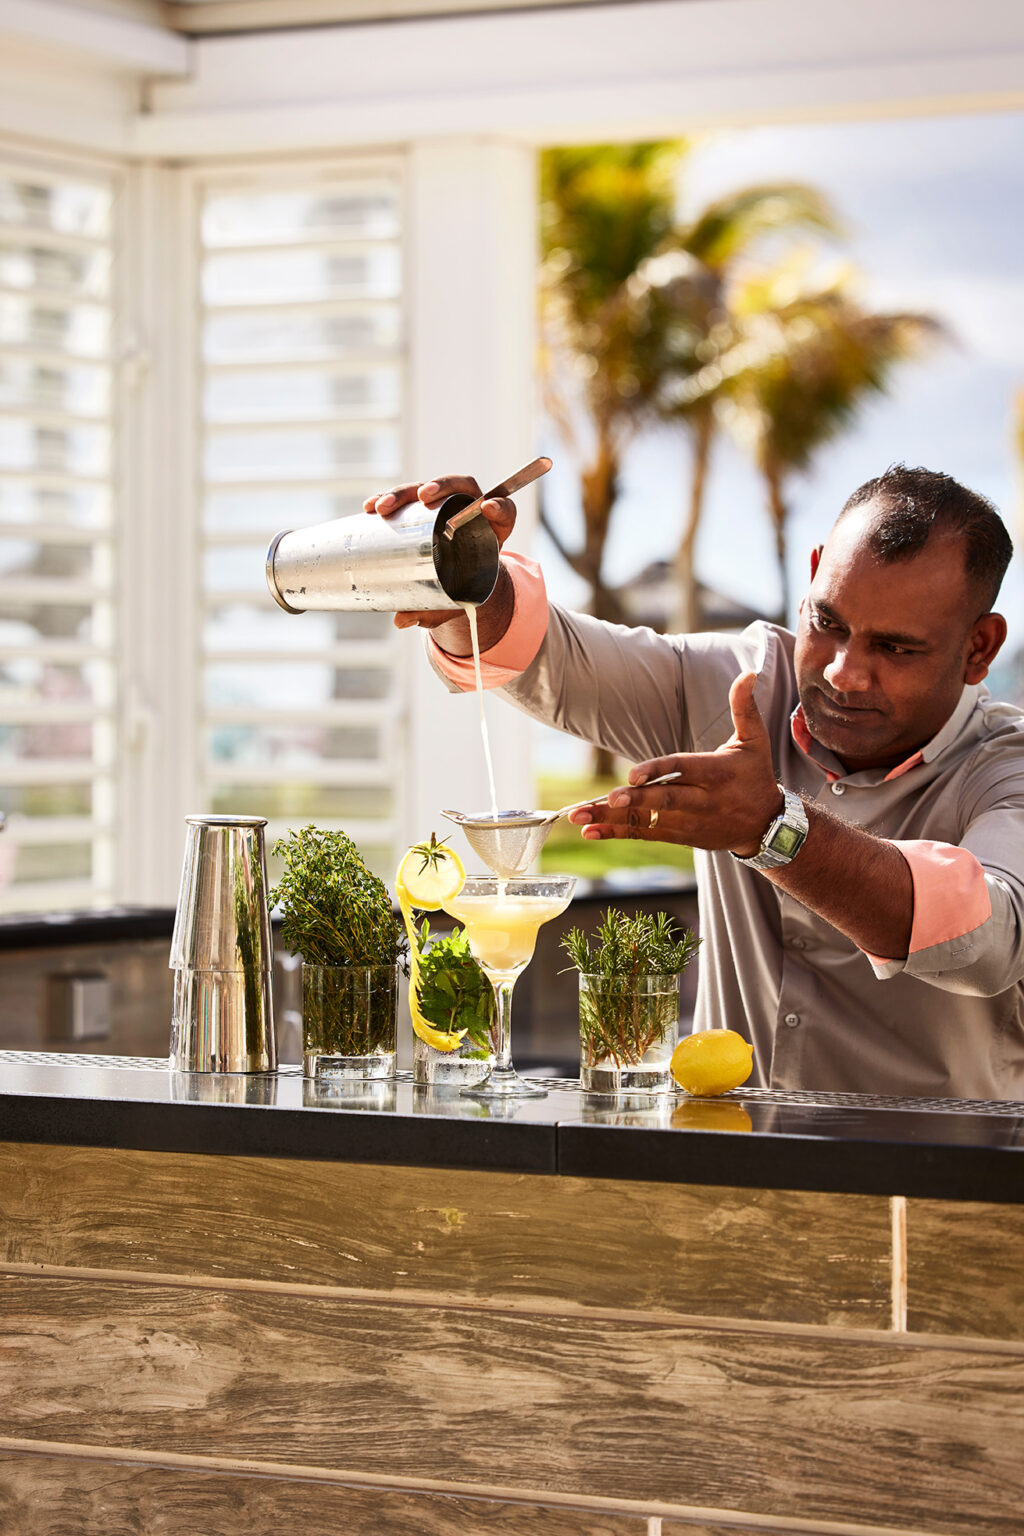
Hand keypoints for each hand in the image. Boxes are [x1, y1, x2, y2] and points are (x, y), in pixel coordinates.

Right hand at [363, 473, 516, 629]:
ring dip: (404, 492)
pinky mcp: (422, 508)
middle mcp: (469, 511)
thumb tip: (401, 620)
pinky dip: (388, 498)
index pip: (503, 510)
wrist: (454, 580)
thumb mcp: (452, 601)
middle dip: (442, 486)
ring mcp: (444, 505)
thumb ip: (434, 611)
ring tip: (384, 506)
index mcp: (492, 530)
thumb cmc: (461, 588)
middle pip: (461, 487)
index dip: (499, 506)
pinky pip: (406, 498)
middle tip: (423, 496)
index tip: (488, 508)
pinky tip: (371, 506)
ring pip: (427, 489)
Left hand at [566, 672, 782, 853]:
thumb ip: (744, 707)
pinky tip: (590, 831)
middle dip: (637, 801)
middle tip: (610, 798)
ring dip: (613, 820)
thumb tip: (748, 673)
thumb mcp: (756, 741)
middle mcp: (703, 800)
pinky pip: (646, 835)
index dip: (657, 770)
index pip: (682, 769)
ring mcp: (690, 821)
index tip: (632, 775)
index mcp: (717, 773)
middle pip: (665, 800)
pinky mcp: (680, 835)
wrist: (767, 825)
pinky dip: (618, 833)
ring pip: (649, 820)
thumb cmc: (755, 775)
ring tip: (581, 818)